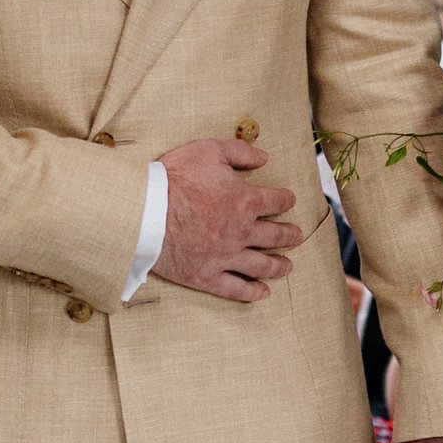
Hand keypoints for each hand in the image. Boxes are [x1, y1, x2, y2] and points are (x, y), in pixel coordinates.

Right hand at [154, 136, 299, 302]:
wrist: (145, 212)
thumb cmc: (174, 179)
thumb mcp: (209, 150)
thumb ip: (240, 152)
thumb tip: (263, 157)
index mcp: (245, 201)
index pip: (277, 201)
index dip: (286, 200)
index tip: (289, 201)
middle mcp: (242, 232)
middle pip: (275, 236)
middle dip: (289, 235)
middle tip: (297, 236)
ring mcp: (226, 257)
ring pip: (261, 265)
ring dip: (278, 266)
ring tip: (288, 266)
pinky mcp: (207, 276)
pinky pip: (235, 288)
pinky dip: (251, 292)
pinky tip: (263, 293)